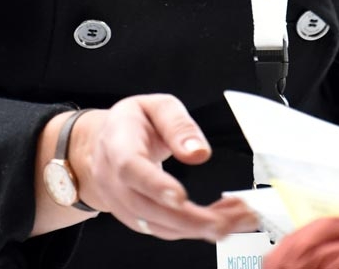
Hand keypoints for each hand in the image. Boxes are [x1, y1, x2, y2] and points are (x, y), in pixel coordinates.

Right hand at [69, 95, 260, 241]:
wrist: (103, 145)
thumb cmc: (133, 123)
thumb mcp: (157, 106)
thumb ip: (178, 125)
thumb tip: (199, 153)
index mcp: (118, 144)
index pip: (131, 168)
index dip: (155, 185)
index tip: (181, 198)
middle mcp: (114, 180)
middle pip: (146, 208)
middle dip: (188, 219)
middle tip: (225, 220)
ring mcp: (122, 204)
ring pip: (158, 226)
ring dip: (197, 228)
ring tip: (235, 220)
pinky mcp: (137, 219)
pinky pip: (164, 230)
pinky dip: (194, 230)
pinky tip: (221, 221)